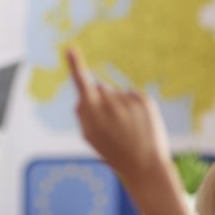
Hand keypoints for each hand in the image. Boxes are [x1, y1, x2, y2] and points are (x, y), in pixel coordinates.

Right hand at [67, 46, 169, 188]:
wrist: (145, 166)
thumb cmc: (113, 152)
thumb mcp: (91, 138)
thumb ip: (82, 115)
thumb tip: (83, 96)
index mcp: (93, 115)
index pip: (82, 84)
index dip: (75, 65)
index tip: (70, 48)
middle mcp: (110, 104)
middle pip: (100, 88)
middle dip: (102, 100)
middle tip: (112, 126)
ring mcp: (128, 102)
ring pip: (117, 93)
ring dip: (118, 105)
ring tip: (127, 128)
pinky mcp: (145, 100)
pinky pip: (132, 95)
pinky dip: (132, 106)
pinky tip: (137, 124)